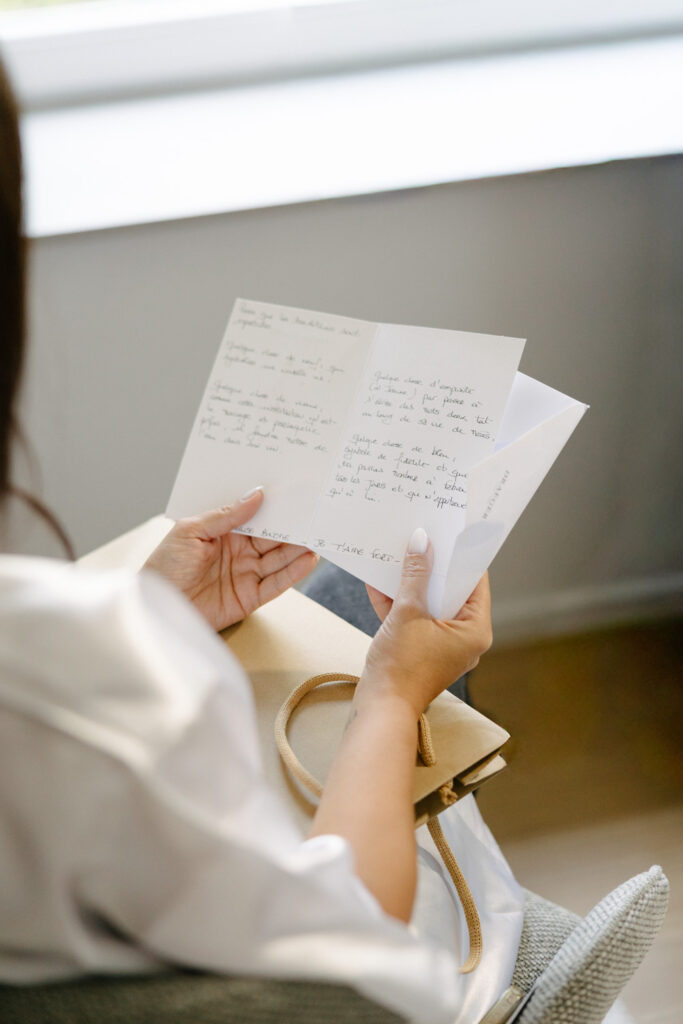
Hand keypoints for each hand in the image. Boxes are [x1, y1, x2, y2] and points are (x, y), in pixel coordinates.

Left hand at [143, 488, 317, 630]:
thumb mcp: (191, 531)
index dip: (274, 508)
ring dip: (298, 549)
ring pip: (278, 559)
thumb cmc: (164, 567)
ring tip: (317, 536)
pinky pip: (276, 584)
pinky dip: (293, 573)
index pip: (255, 518)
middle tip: (314, 514)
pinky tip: (308, 560)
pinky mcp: (249, 598)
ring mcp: (245, 575)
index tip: (295, 496)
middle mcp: (237, 552)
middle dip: (292, 527)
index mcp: (222, 532)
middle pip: (272, 538)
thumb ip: (226, 515)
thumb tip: (256, 495)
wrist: (154, 609)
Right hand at [359, 528, 491, 716]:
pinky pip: (414, 619)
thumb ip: (415, 575)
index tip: (450, 531)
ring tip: (398, 554)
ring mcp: (442, 645)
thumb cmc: (401, 667)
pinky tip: (379, 581)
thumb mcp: (408, 613)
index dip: (461, 555)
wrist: (380, 709)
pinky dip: (399, 603)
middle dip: (432, 566)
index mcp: (475, 630)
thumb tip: (420, 542)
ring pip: (430, 604)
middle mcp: (464, 638)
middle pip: (451, 591)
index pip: (475, 582)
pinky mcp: (421, 651)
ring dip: (412, 583)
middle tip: (421, 537)